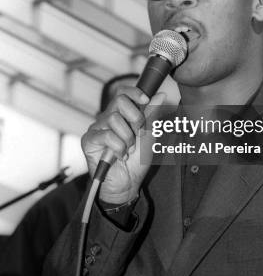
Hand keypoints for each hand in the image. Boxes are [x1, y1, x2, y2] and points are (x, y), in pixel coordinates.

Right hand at [81, 87, 165, 203]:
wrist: (128, 184)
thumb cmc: (137, 161)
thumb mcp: (149, 135)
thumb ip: (152, 114)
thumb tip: (160, 95)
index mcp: (121, 115)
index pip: (123, 92)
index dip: (134, 92)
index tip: (146, 100)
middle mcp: (106, 118)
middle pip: (119, 100)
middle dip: (135, 117)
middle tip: (138, 134)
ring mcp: (96, 129)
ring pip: (114, 118)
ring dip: (127, 137)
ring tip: (128, 150)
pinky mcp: (88, 141)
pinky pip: (106, 135)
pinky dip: (118, 148)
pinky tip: (119, 156)